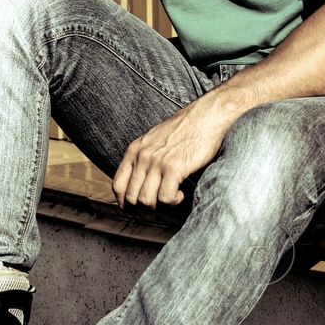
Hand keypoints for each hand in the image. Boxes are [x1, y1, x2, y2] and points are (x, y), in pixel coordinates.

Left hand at [112, 94, 240, 212]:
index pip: (117, 186)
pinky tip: (181, 194)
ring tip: (172, 197)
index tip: (138, 207)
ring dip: (159, 206)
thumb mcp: (155, 141)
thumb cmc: (186, 130)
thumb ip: (144, 158)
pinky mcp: (174, 167)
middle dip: (145, 209)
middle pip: (131, 198)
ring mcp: (157, 162)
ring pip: (146, 201)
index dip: (126, 202)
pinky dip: (173, 202)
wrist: (207, 116)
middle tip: (160, 204)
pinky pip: (165, 198)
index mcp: (134, 150)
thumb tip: (140, 183)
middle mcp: (142, 157)